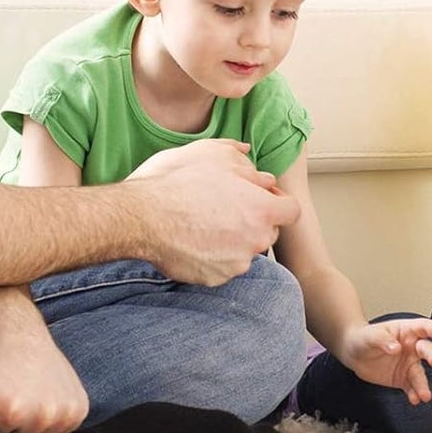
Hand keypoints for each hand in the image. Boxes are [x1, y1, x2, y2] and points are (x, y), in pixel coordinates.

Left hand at [0, 290, 89, 432]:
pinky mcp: (79, 408)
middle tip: (3, 398)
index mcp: (10, 411)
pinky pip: (60, 430)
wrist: (13, 327)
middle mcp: (43, 414)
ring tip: (21, 394)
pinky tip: (38, 394)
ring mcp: (65, 411)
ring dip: (29, 425)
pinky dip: (50, 418)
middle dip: (8, 428)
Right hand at [128, 139, 300, 285]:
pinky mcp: (213, 279)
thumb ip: (242, 158)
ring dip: (232, 238)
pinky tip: (192, 238)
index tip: (259, 195)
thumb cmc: (177, 181)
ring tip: (203, 221)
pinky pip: (221, 266)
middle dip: (253, 219)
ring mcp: (234, 264)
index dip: (276, 200)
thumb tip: (253, 160)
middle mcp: (255, 241)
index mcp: (262, 210)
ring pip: (243, 249)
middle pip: (267, 231)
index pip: (291, 210)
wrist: (140, 217)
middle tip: (225, 205)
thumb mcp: (213, 153)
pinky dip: (212, 255)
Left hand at [340, 318, 431, 404]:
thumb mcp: (371, 335)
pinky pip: (411, 388)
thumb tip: (395, 348)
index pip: (425, 327)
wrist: (354, 354)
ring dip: (424, 384)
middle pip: (427, 350)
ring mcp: (409, 364)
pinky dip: (414, 394)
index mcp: (407, 331)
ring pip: (420, 374)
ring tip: (425, 395)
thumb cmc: (365, 338)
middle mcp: (413, 348)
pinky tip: (414, 400)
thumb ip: (383, 339)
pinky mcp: (403, 380)